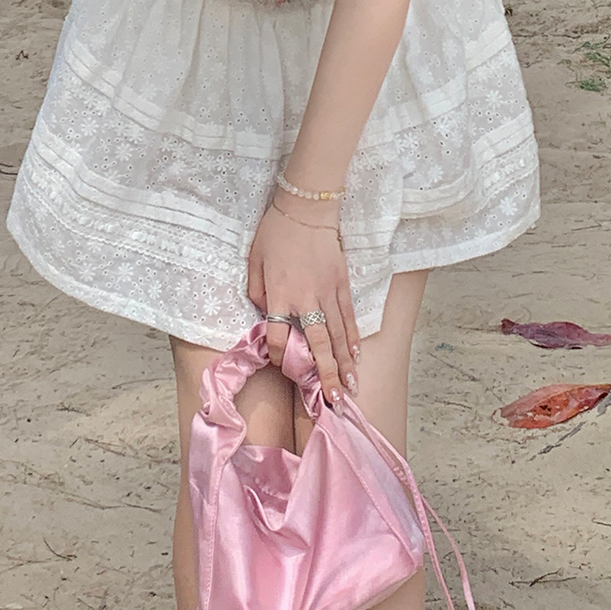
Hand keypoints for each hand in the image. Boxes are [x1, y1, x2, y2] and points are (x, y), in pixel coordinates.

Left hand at [247, 201, 360, 404]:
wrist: (305, 209)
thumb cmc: (274, 234)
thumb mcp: (254, 262)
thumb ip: (257, 292)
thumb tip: (266, 314)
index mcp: (280, 295)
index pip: (280, 336)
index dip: (280, 354)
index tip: (281, 362)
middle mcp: (306, 299)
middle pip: (317, 344)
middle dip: (326, 374)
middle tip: (334, 400)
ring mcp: (328, 293)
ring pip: (338, 335)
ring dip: (344, 364)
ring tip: (351, 388)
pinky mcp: (342, 284)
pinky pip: (349, 317)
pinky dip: (353, 339)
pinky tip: (356, 357)